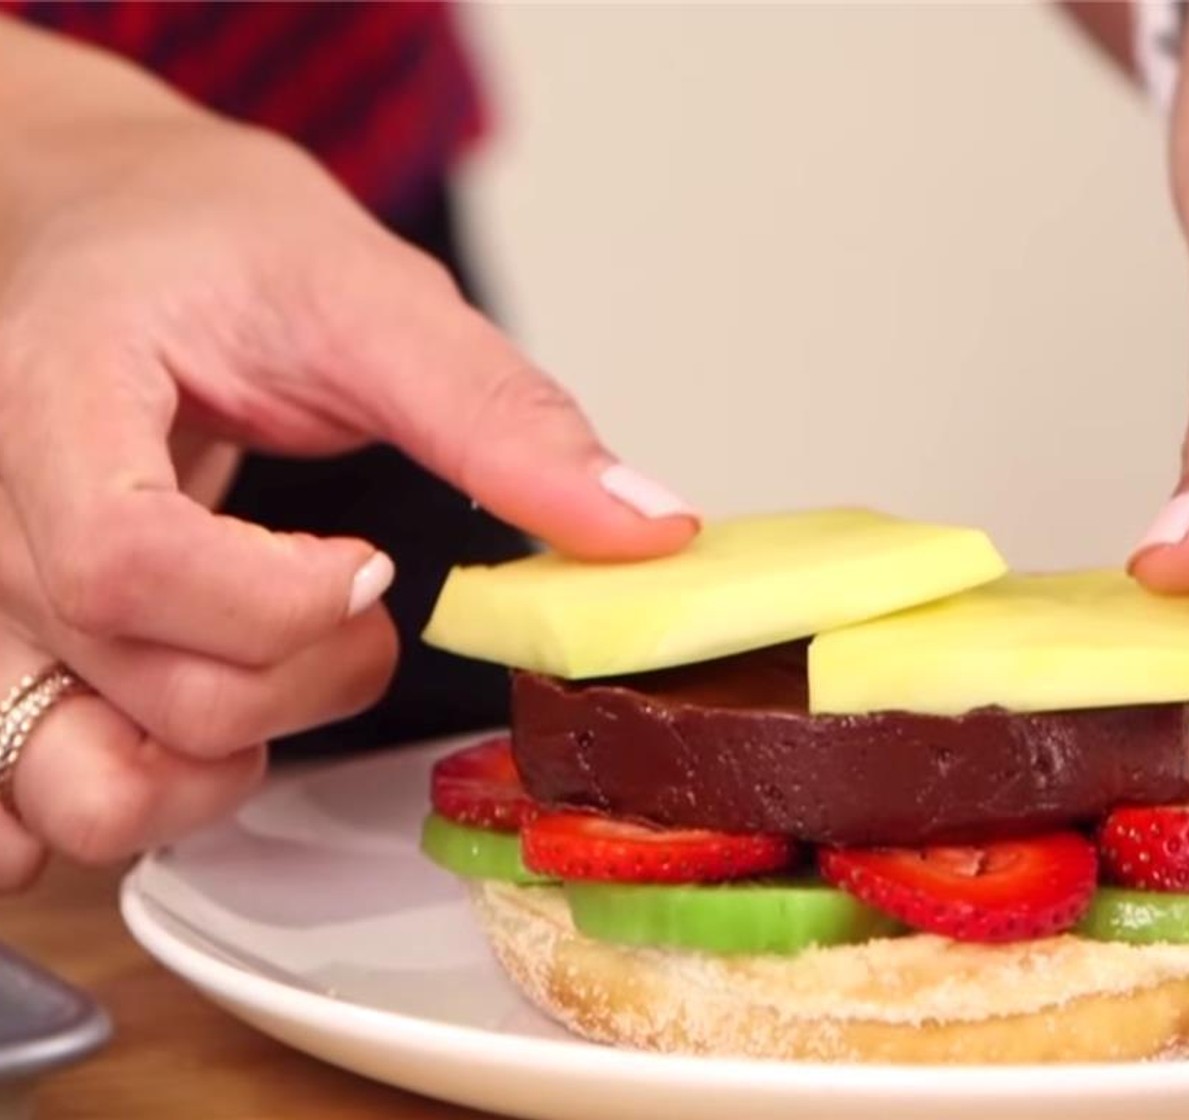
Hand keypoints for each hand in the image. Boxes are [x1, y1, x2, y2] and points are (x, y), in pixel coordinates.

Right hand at [0, 48, 694, 884]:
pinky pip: (4, 797)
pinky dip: (99, 807)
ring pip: (61, 782)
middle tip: (363, 606)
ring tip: (274, 681)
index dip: (280, 604)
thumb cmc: (210, 244)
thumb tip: (642, 527)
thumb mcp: (366, 295)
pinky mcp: (1, 645)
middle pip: (141, 686)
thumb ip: (498, 414)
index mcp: (59, 392)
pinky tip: (172, 749)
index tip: (372, 571)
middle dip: (303, 683)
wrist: (108, 229)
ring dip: (206, 777)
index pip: (126, 560)